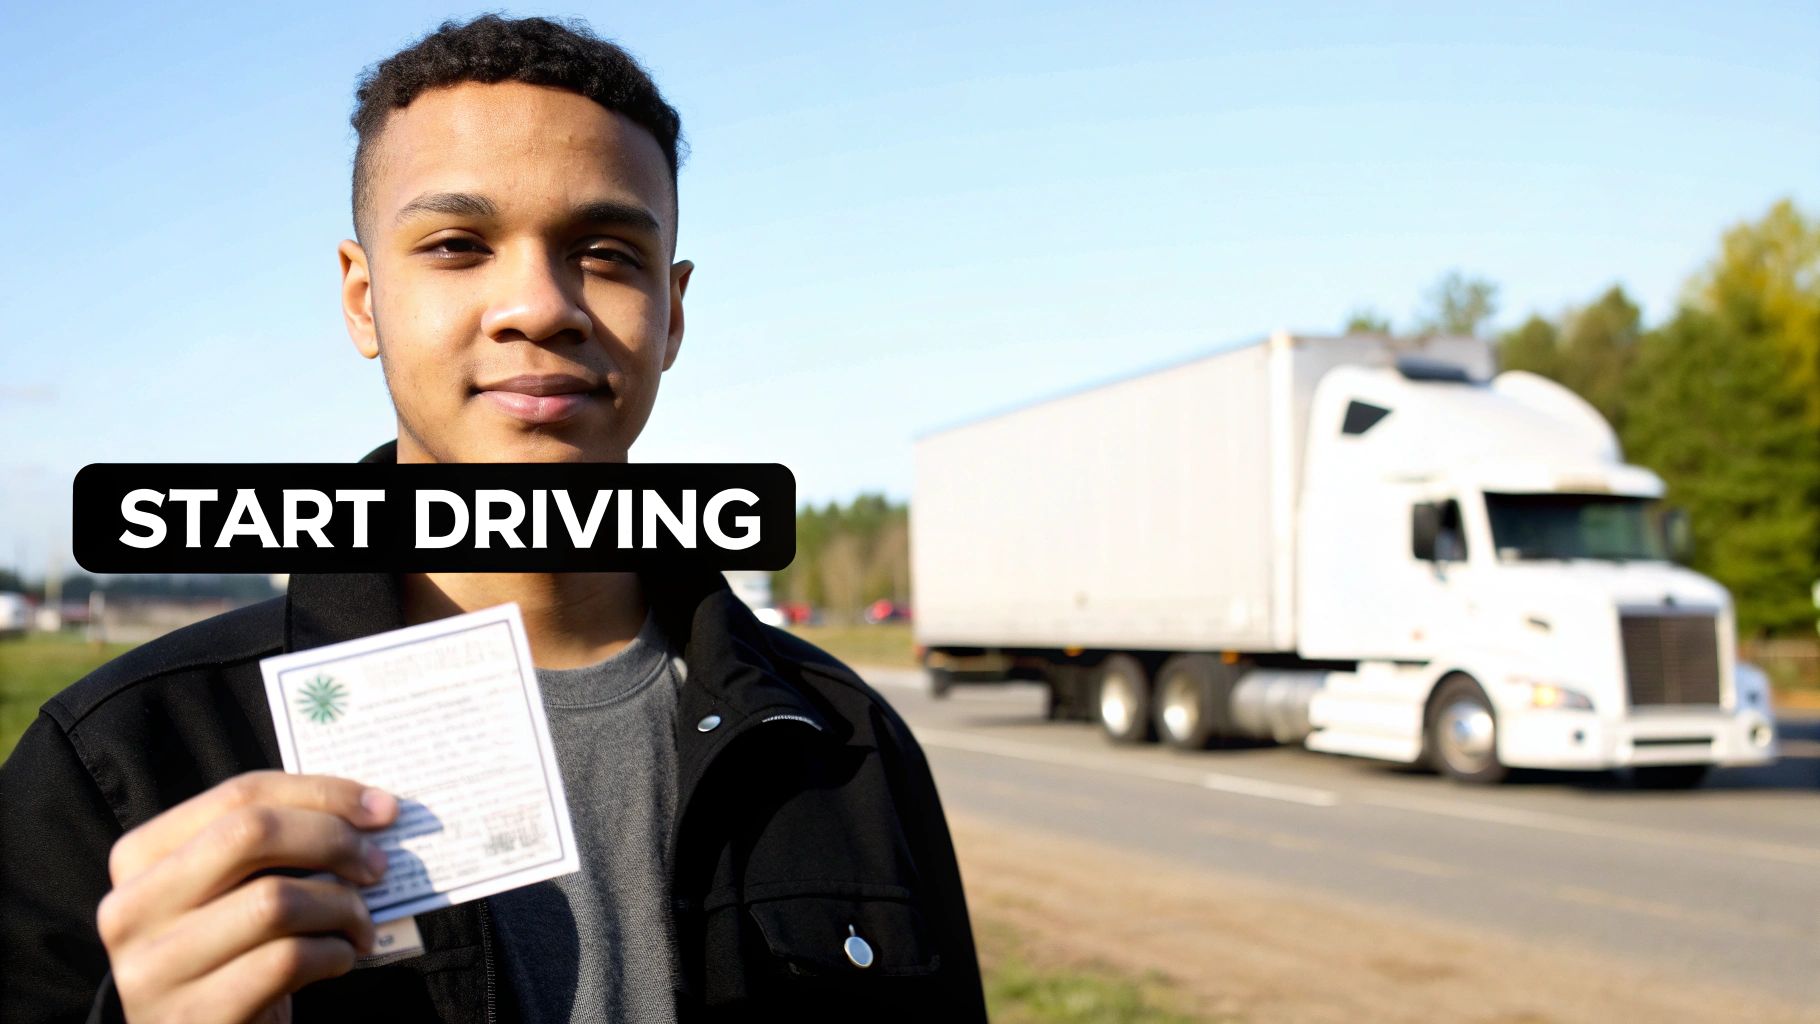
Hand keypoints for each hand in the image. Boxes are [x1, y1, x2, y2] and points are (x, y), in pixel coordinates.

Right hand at [96, 772, 398, 1023]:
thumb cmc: (230, 954)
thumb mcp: (232, 892)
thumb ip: (274, 846)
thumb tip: (368, 808)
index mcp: (139, 858)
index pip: (239, 796)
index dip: (321, 793)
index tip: (380, 808)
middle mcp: (131, 909)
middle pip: (250, 835)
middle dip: (333, 840)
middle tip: (377, 864)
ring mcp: (154, 968)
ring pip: (273, 901)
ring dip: (341, 907)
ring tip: (359, 924)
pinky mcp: (194, 1017)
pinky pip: (285, 961)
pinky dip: (333, 953)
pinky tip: (340, 958)